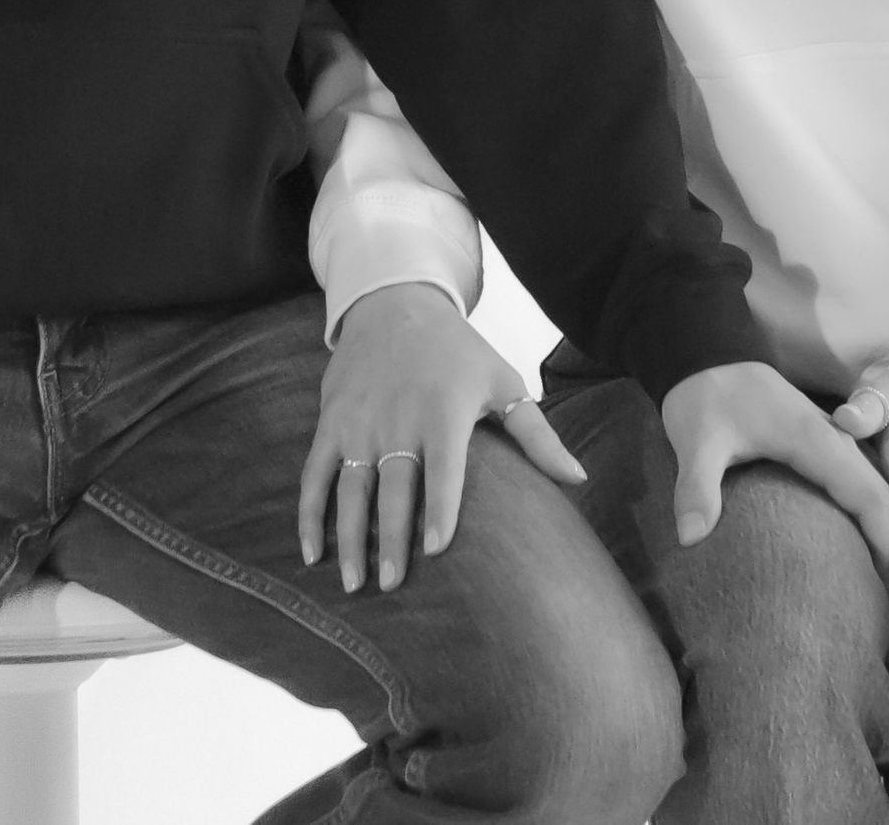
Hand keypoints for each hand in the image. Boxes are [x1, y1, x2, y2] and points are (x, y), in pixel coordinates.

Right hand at [297, 283, 585, 593]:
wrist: (394, 303)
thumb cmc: (458, 351)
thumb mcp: (503, 381)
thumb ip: (538, 435)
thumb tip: (578, 479)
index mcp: (443, 410)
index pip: (443, 466)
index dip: (439, 505)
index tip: (436, 548)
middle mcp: (398, 418)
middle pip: (393, 487)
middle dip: (391, 538)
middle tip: (392, 586)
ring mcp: (359, 421)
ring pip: (351, 487)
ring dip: (349, 537)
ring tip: (356, 584)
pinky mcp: (332, 421)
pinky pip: (315, 473)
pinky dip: (309, 514)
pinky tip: (311, 553)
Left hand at [661, 359, 888, 568]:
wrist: (703, 356)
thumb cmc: (703, 399)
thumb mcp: (695, 442)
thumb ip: (697, 488)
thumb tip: (688, 539)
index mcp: (813, 439)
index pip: (868, 493)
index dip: (886, 539)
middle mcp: (831, 436)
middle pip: (881, 491)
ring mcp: (828, 436)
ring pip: (872, 482)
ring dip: (883, 524)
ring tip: (882, 578)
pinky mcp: (819, 440)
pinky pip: (856, 477)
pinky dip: (865, 508)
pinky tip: (857, 539)